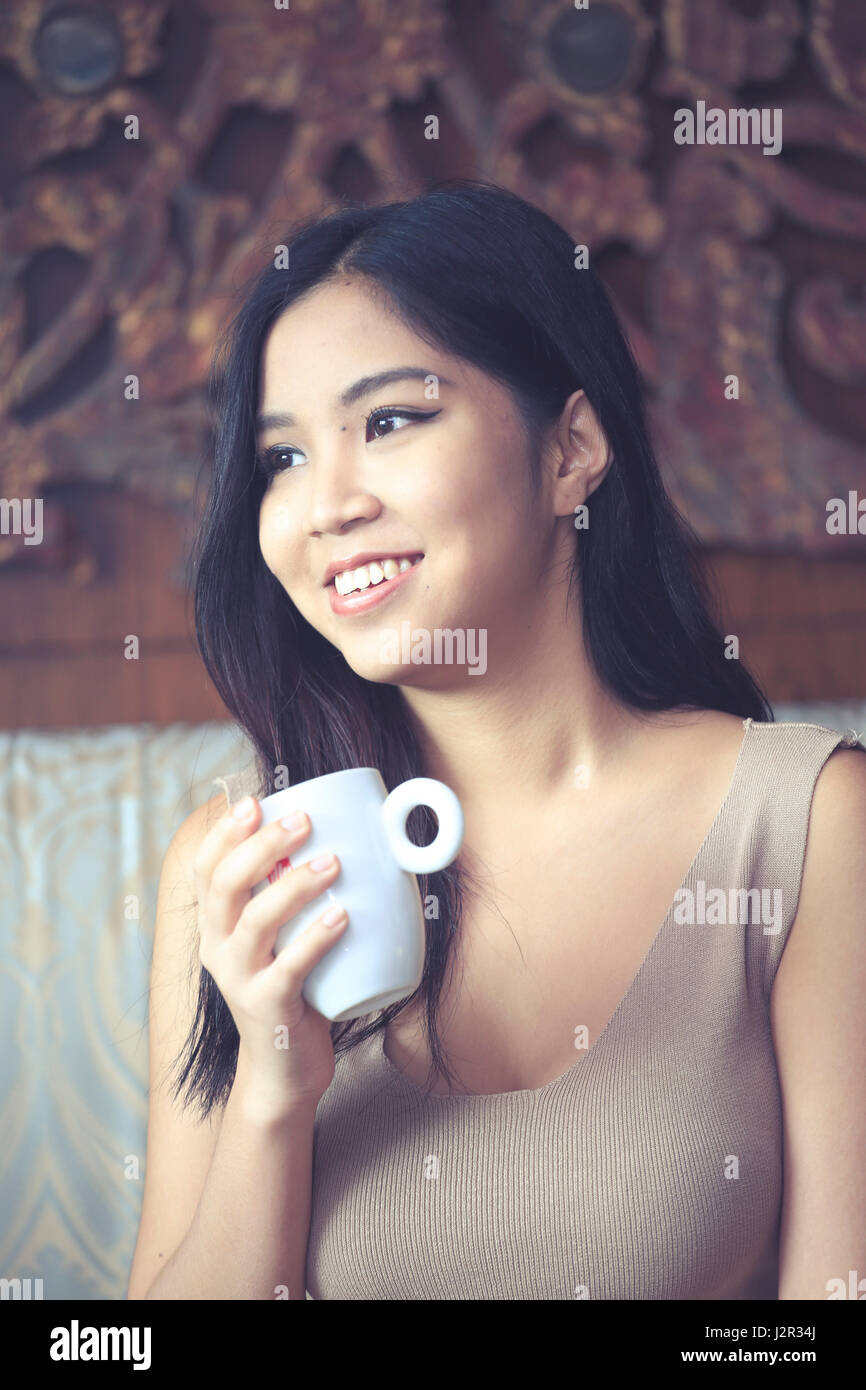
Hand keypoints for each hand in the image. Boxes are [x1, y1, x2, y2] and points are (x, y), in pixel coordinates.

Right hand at [194, 795, 348, 1109]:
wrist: (284, 1069)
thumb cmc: (293, 987)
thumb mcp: (281, 937)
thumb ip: (294, 895)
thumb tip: (345, 834)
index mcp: (216, 923)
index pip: (206, 867)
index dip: (225, 831)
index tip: (254, 800)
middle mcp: (217, 947)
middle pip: (225, 885)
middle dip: (262, 845)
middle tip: (303, 820)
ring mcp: (239, 979)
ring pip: (255, 922)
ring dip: (294, 885)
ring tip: (332, 862)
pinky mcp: (268, 1008)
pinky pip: (290, 968)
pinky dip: (315, 938)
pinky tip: (341, 916)